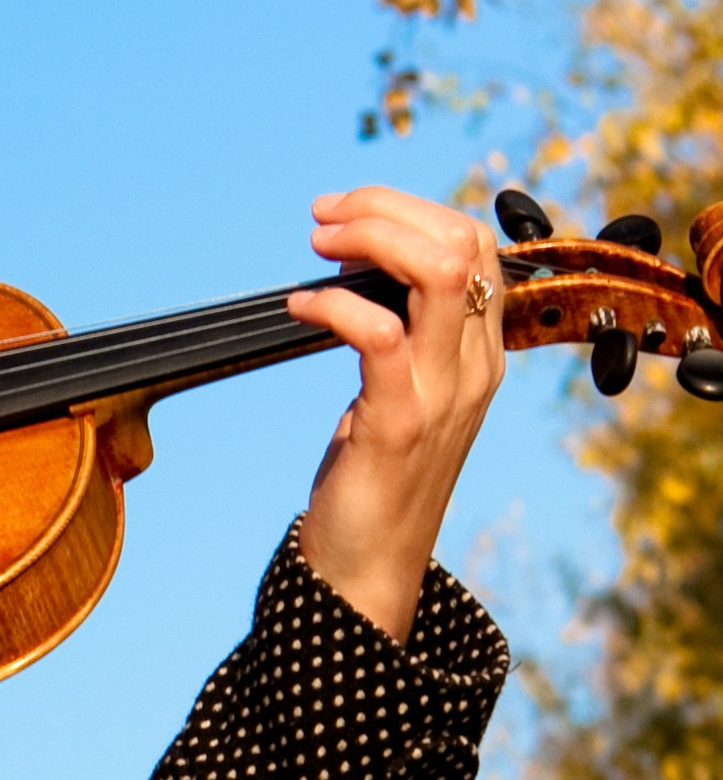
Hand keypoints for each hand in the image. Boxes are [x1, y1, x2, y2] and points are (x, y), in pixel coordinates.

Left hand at [286, 186, 506, 640]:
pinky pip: (379, 334)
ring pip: (437, 271)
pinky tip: (299, 308)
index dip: (411, 211)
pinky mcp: (399, 423)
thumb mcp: (400, 394)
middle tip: (324, 218)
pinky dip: (333, 305)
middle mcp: (474, 366)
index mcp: (480, 353)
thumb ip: (401, 335)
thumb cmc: (374, 480)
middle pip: (462, 240)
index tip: (347, 216)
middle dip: (387, 209)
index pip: (475, 242)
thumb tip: (357, 273)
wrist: (369, 570)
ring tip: (318, 244)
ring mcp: (443, 394)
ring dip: (371, 239)